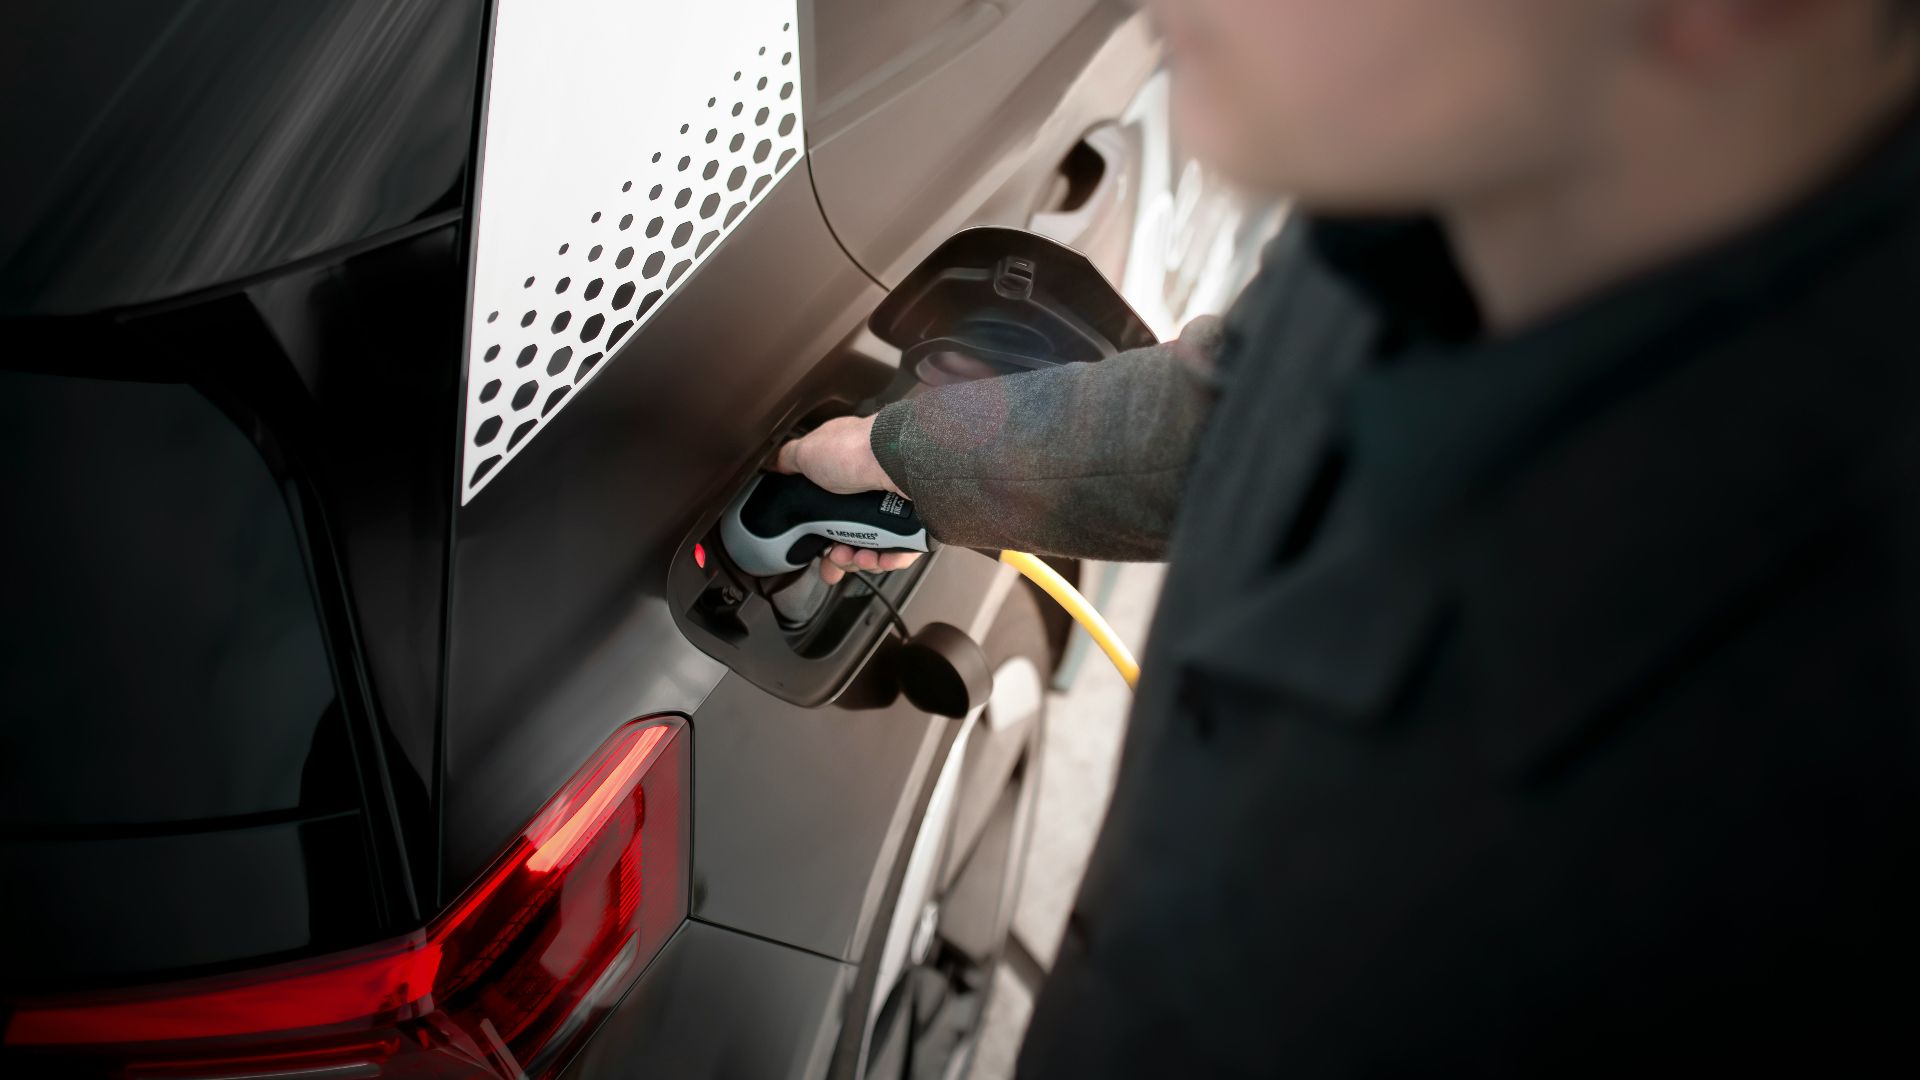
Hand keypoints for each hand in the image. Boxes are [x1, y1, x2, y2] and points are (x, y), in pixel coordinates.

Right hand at [773, 415, 923, 583]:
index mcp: (846, 475)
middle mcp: (871, 491)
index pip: (831, 515)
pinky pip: (903, 552)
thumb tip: (776, 465)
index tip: (817, 553)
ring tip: (859, 556)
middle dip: (840, 556)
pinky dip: (890, 560)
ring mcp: (895, 507)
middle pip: (853, 539)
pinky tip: (881, 557)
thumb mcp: (807, 451)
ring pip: (876, 549)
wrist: (896, 460)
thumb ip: (790, 459)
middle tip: (836, 557)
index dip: (821, 538)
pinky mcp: (916, 523)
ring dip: (862, 560)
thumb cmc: (855, 450)